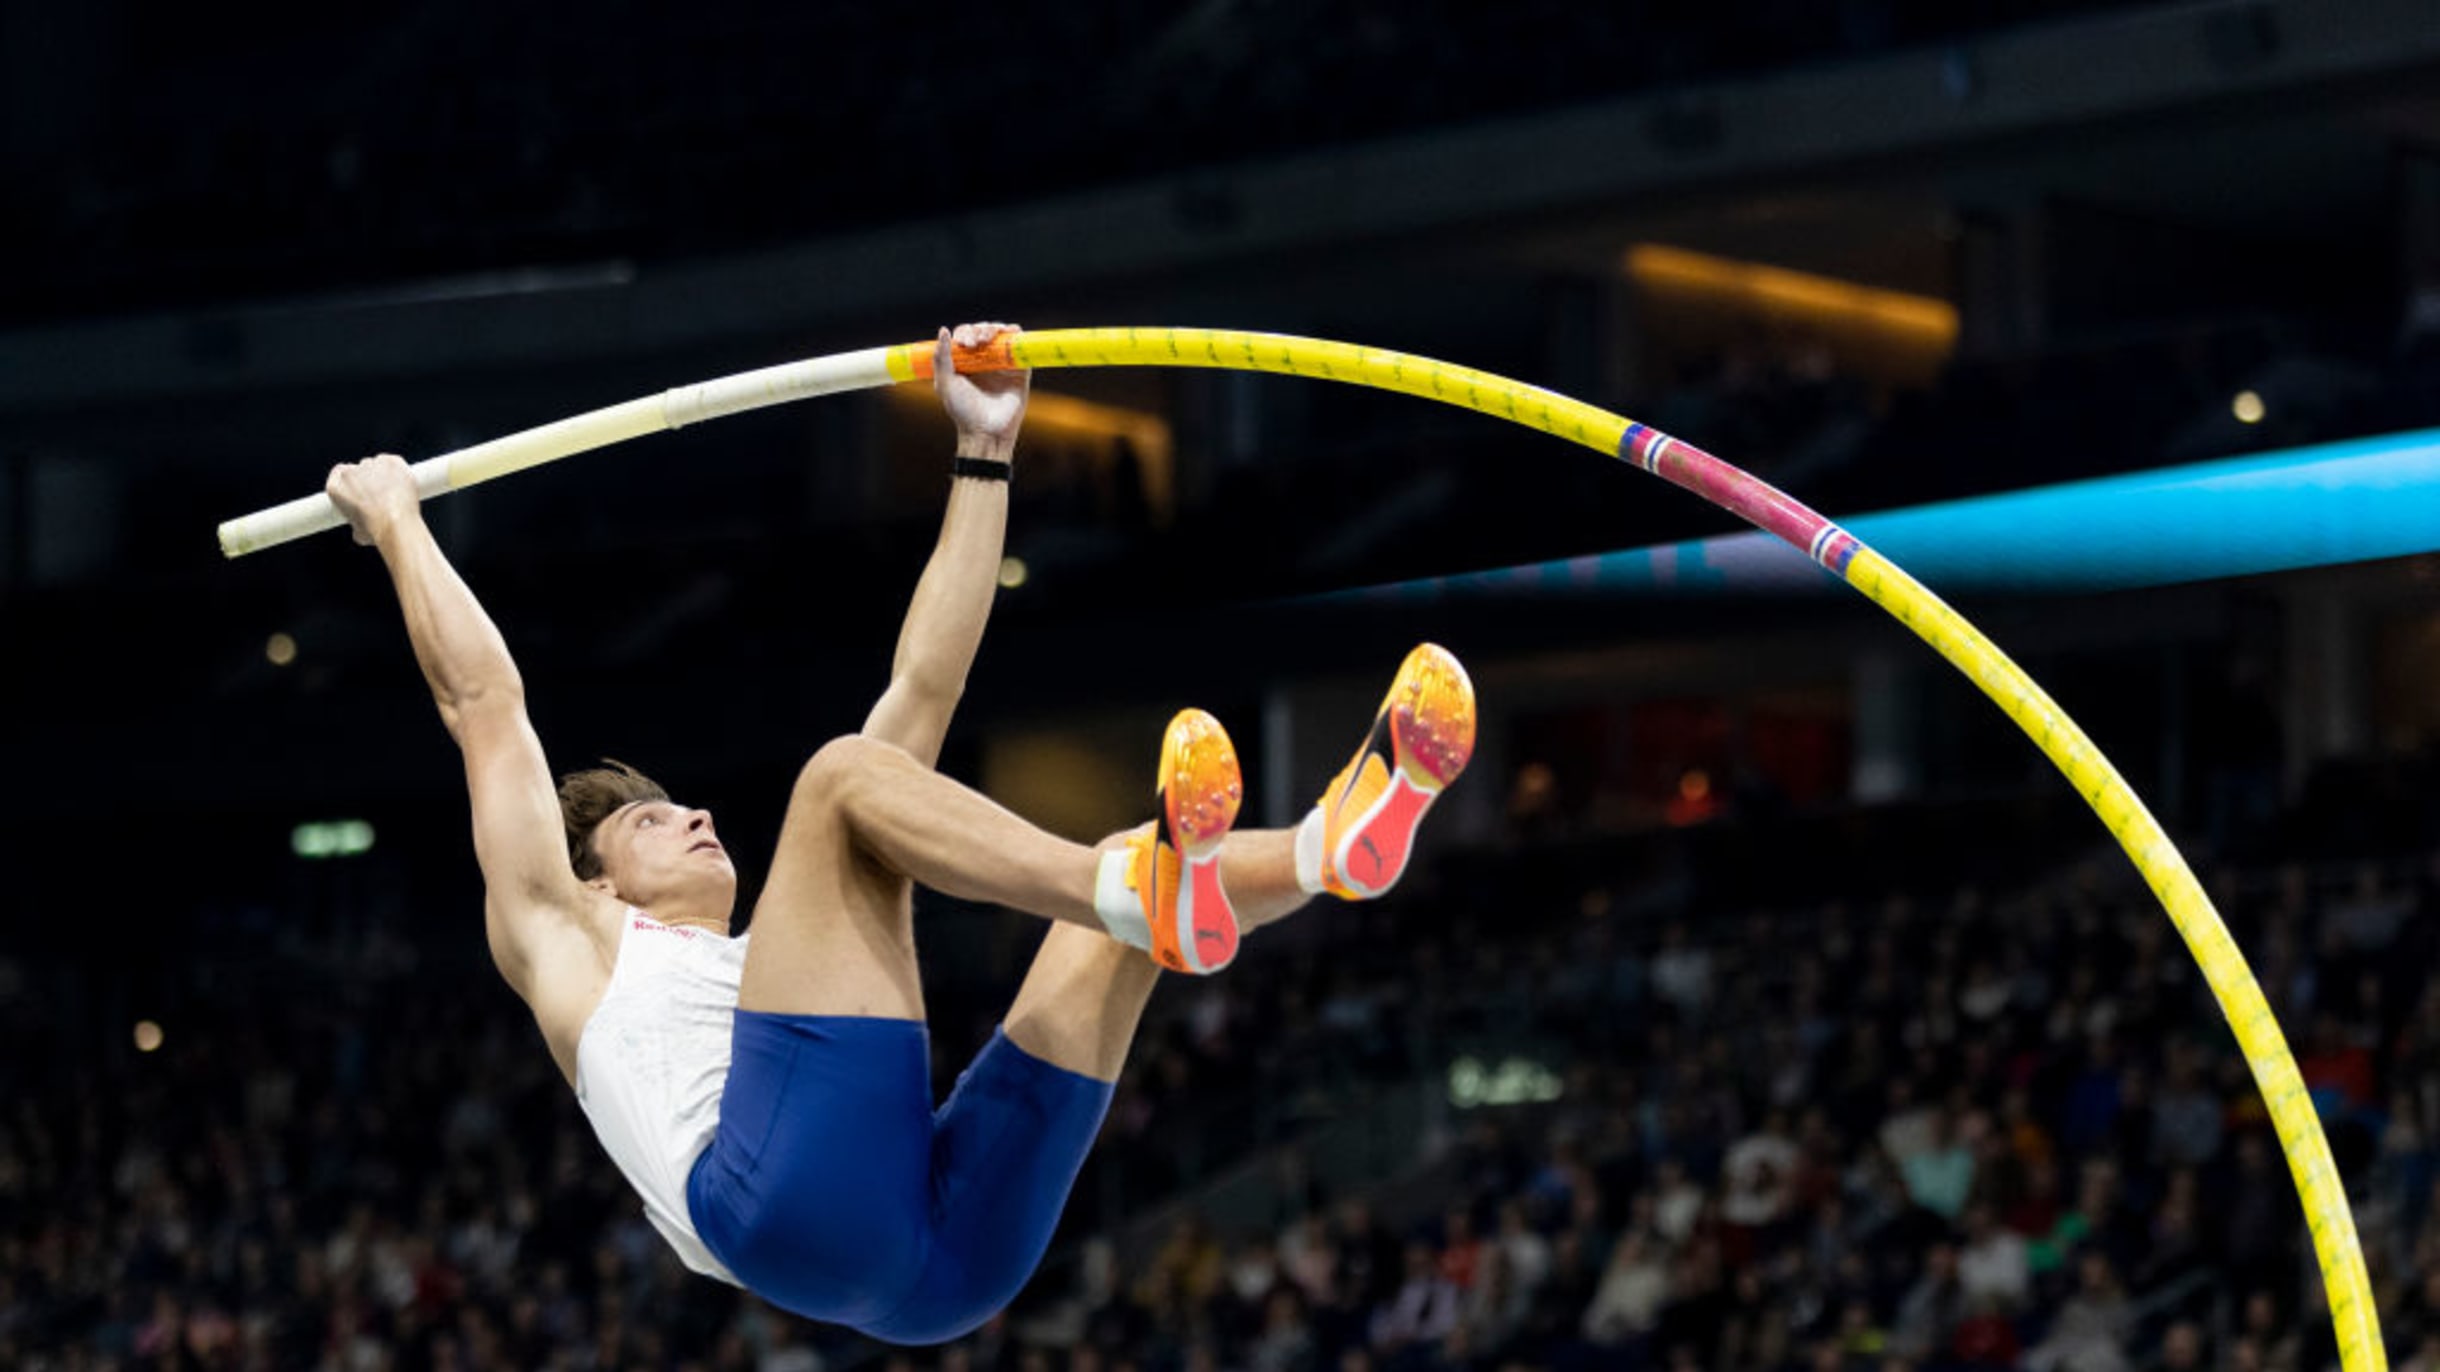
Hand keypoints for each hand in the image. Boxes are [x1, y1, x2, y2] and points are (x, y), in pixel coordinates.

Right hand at [325, 453, 422, 547]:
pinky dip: (398, 470)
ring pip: (377, 464)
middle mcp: (350, 472)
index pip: (338, 474)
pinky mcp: (390, 461)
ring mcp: (371, 464)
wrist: (396, 524)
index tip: (359, 489)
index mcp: (335, 486)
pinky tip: (401, 484)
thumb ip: (356, 522)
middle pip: (358, 469)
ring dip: (384, 475)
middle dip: (368, 479)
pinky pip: (393, 461)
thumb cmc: (377, 530)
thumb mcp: (357, 532)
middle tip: (380, 496)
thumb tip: (361, 529)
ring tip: (393, 494)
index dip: (351, 482)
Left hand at [934, 322, 1028, 462]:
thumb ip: (941, 357)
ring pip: (1001, 335)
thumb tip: (943, 330)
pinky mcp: (1019, 370)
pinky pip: (1020, 346)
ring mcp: (1002, 364)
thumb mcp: (945, 383)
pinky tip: (1010, 332)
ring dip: (994, 328)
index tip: (964, 344)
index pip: (966, 335)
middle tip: (976, 342)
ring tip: (987, 339)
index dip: (965, 333)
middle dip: (979, 330)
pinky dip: (1016, 334)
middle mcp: (984, 360)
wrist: (986, 430)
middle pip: (984, 331)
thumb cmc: (963, 411)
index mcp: (966, 362)